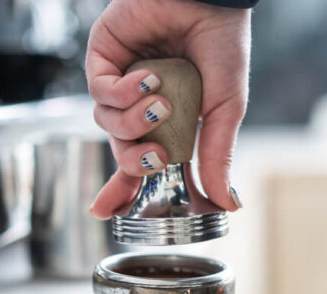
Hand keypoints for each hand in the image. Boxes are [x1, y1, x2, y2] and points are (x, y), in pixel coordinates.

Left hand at [85, 0, 249, 217]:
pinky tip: (146, 79)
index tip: (108, 213)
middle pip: (121, 151)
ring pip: (107, 124)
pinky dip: (122, 93)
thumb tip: (228, 204)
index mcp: (168, 121)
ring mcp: (120, 82)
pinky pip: (99, 93)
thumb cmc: (222, 47)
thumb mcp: (226, 109)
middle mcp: (140, 105)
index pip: (141, 162)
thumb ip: (218, 156)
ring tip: (161, 101)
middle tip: (156, 156)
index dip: (124, 189)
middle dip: (135, 161)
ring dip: (133, 121)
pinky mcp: (104, 58)